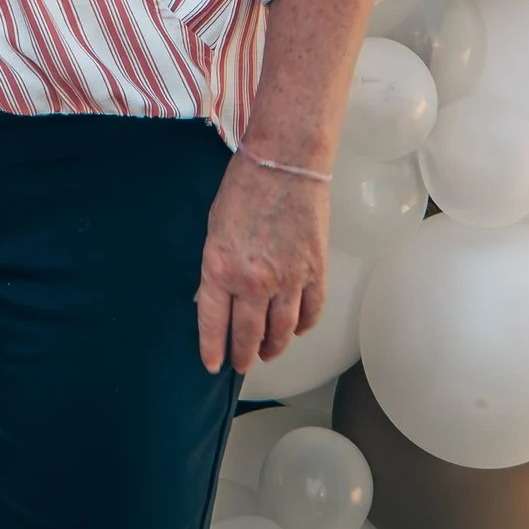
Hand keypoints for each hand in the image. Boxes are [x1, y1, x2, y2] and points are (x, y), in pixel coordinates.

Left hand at [196, 151, 330, 377]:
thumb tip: (214, 298)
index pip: (213, 323)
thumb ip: (215, 267)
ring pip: (282, 330)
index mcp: (220, 268)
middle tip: (242, 364)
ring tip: (267, 353)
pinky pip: (310, 312)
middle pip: (249, 334)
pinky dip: (303, 326)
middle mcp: (253, 282)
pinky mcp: (315, 272)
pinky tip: (296, 330)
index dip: (213, 348)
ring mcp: (288, 280)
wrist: (285, 164)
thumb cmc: (244, 188)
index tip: (214, 364)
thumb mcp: (214, 229)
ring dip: (274, 346)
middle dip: (243, 354)